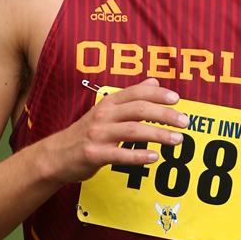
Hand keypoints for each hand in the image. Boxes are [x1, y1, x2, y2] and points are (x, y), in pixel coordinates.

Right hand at [43, 77, 188, 184]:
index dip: (157, 95)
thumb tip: (154, 81)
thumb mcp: (106, 110)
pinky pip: (119, 155)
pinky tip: (155, 157)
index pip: (136, 93)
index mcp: (108, 103)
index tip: (176, 99)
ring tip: (178, 140)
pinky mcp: (94, 154)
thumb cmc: (86, 133)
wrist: (55, 155)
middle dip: (165, 115)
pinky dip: (138, 156)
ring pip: (132, 131)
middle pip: (139, 110)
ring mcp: (97, 135)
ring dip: (158, 135)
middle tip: (185, 122)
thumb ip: (130, 97)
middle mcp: (103, 115)